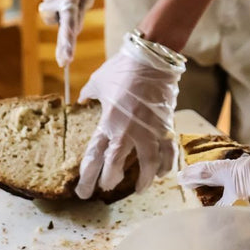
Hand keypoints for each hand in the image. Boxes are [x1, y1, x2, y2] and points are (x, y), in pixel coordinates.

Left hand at [75, 33, 185, 198]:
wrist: (153, 57)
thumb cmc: (123, 67)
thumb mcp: (98, 81)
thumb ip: (89, 95)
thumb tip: (81, 100)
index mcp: (108, 122)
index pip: (94, 158)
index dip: (87, 178)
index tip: (82, 191)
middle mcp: (127, 131)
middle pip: (115, 167)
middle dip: (109, 182)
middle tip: (106, 188)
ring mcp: (149, 130)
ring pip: (146, 165)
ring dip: (142, 180)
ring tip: (139, 188)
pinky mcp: (166, 126)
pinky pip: (168, 151)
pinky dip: (166, 164)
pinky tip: (161, 172)